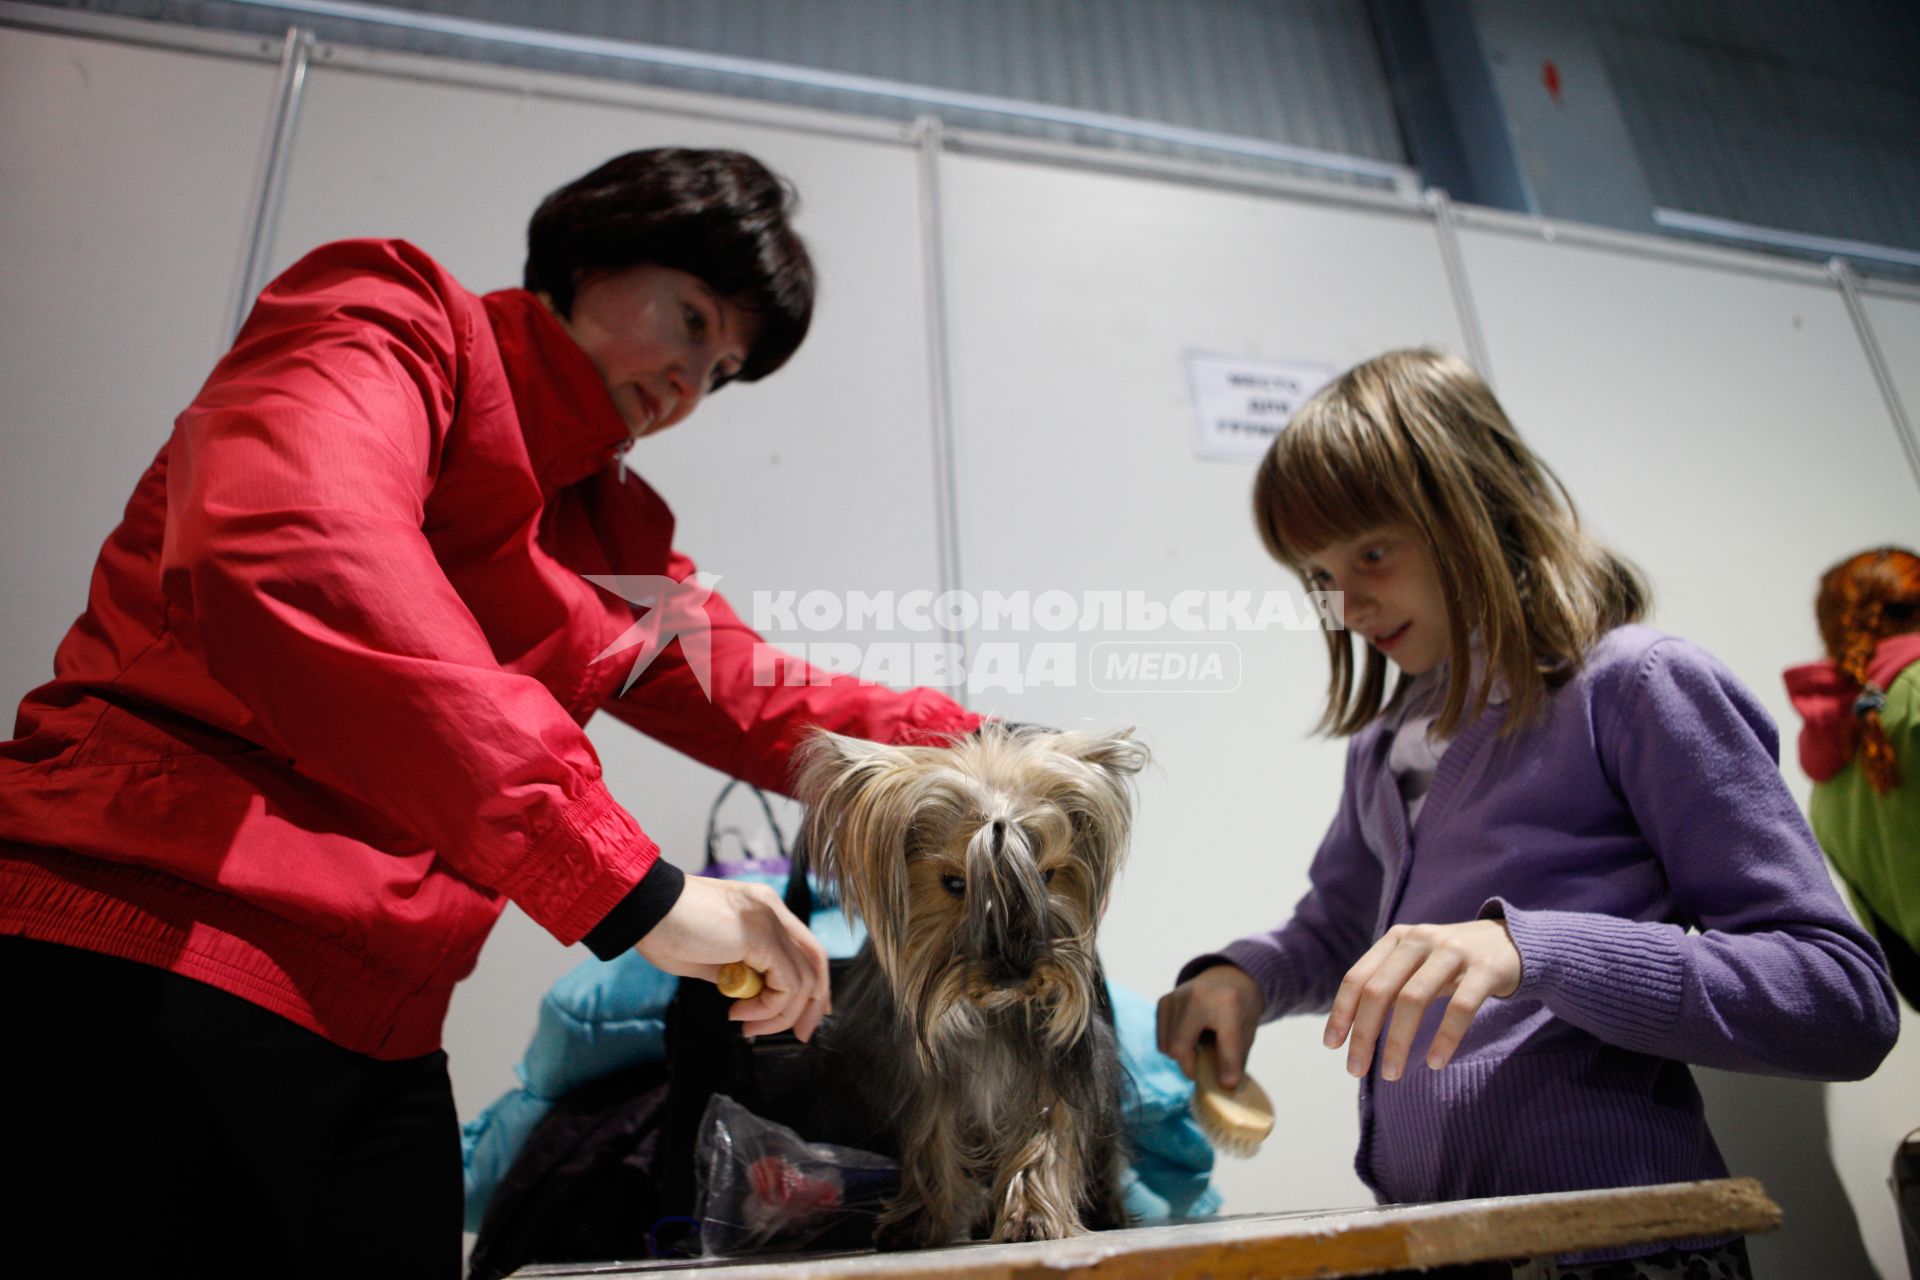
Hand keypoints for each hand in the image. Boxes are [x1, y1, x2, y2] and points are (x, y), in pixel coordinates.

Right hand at [635, 875, 831, 1040]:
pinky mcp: (759, 934)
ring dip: (780, 1014)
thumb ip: (735, 972)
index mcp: (762, 909)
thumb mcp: (707, 956)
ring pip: (803, 978)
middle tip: (797, 1035)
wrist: (641, 908)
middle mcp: (772, 909)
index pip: (804, 948)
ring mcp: (768, 918)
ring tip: (747, 1023)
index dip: (811, 985)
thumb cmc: (663, 929)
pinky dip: (770, 1007)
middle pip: (814, 961)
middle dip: (812, 1005)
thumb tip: (750, 997)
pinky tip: (740, 1011)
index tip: (801, 1016)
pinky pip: (785, 982)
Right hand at [1156, 963, 1263, 1088]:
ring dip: (1182, 1056)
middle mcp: (1196, 997)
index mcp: (1227, 1003)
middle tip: (1202, 1071)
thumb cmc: (1240, 1008)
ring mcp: (1176, 997)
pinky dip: (1173, 1045)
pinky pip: (1161, 1038)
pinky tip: (1189, 1036)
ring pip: (1167, 1046)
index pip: (1226, 1044)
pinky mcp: (1164, 1001)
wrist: (1227, 977)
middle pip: (1179, 1048)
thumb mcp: (1248, 1030)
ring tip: (1199, 1047)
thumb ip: (1236, 1057)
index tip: (1228, 1084)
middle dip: (1190, 1068)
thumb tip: (1224, 1086)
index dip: (1228, 1069)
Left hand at [1324, 920, 1520, 1081]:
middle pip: (1379, 991)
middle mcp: (1420, 940)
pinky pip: (1460, 1007)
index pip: (1358, 978)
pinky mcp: (1486, 968)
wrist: (1514, 942)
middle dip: (1364, 1034)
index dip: (1342, 1013)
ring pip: (1414, 999)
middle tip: (1356, 1070)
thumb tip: (1350, 1029)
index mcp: (1397, 939)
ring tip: (1391, 1074)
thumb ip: (1387, 983)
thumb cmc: (1454, 963)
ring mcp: (1453, 951)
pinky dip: (1445, 1038)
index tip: (1332, 1046)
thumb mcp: (1417, 964)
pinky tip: (1434, 1062)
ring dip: (1397, 1041)